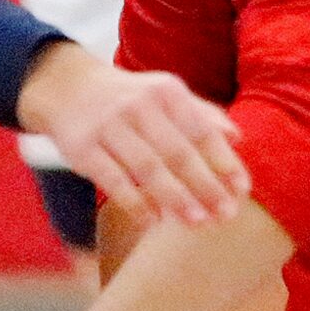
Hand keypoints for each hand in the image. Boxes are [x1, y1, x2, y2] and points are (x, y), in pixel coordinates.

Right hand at [20, 44, 248, 223]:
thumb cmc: (130, 98)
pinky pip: (113, 180)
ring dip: (175, 198)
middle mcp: (139, 106)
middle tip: (226, 214)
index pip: (201, 130)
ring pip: (147, 168)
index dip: (224, 161)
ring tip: (197, 222)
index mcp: (166, 92)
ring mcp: (109, 126)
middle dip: (205, 186)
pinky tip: (153, 222)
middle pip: (178, 152)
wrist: (66, 88)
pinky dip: (135, 203)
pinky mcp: (82, 148)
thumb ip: (201, 114)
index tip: (242, 190)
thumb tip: (238, 137)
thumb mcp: (164, 94)